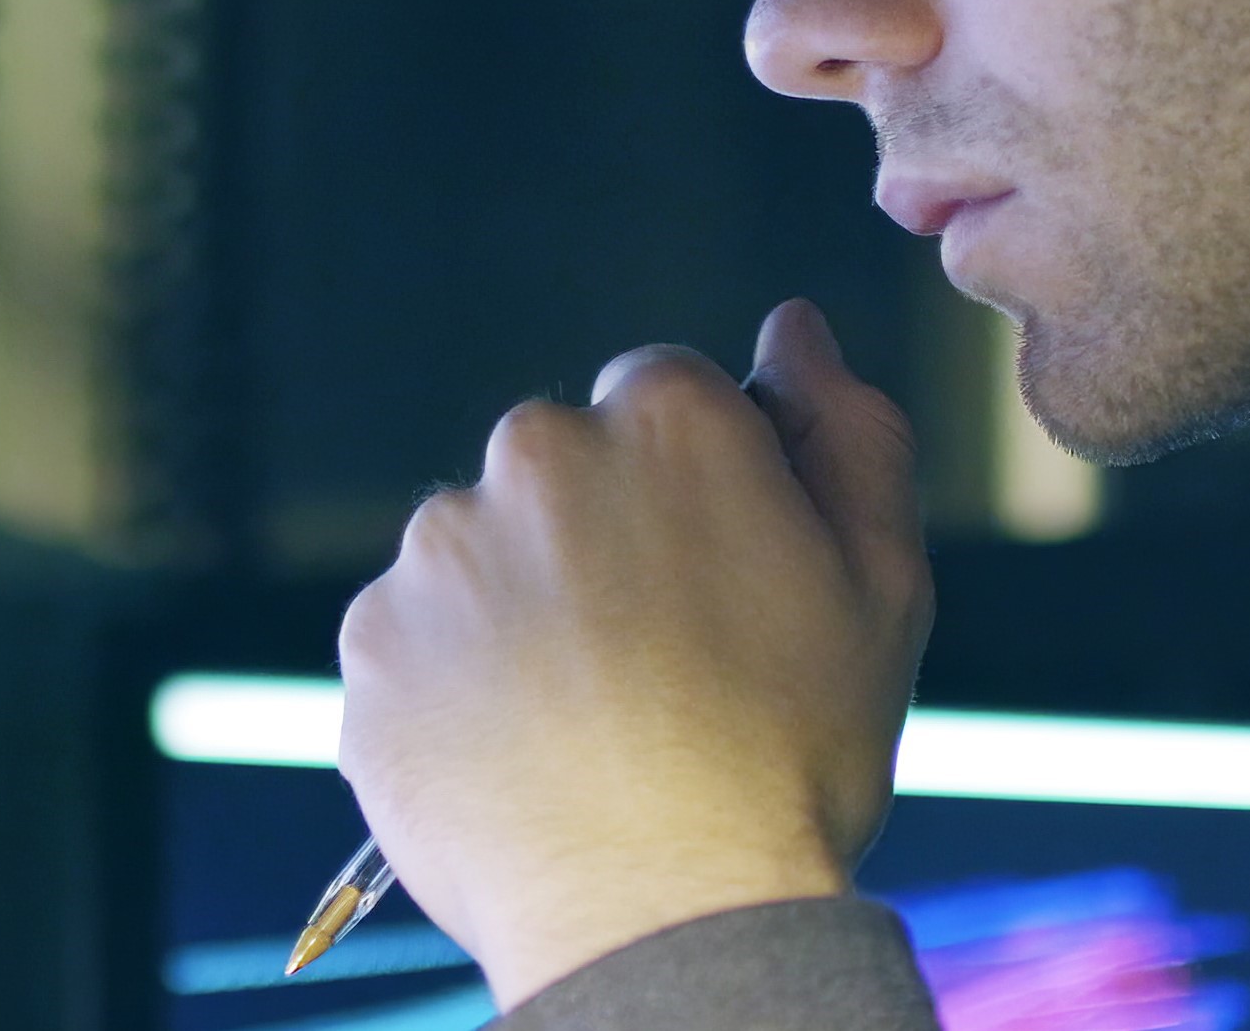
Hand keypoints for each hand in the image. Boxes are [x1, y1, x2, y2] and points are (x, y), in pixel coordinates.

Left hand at [335, 300, 933, 1007]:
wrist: (664, 919)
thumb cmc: (791, 758)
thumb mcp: (879, 586)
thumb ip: (844, 432)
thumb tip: (794, 330)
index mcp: (665, 419)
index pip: (661, 397)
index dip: (694, 489)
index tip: (713, 580)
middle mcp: (534, 453)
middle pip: (560, 468)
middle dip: (597, 538)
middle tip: (655, 664)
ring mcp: (439, 550)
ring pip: (481, 554)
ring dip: (520, 611)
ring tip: (586, 722)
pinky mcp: (370, 643)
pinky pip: (414, 641)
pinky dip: (454, 685)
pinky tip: (520, 753)